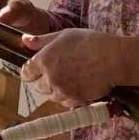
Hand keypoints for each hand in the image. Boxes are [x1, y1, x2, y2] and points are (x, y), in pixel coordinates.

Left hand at [19, 29, 138, 106]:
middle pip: (37, 87)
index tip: (36, 70)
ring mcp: (62, 91)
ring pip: (51, 96)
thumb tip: (24, 40)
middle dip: (44, 81)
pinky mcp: (75, 101)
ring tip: (71, 77)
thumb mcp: (64, 35)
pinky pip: (65, 103)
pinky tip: (78, 86)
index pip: (26, 73)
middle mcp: (50, 78)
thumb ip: (42, 40)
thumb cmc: (90, 42)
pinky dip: (69, 97)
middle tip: (58, 72)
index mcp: (44, 60)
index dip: (30, 71)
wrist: (114, 58)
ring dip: (57, 90)